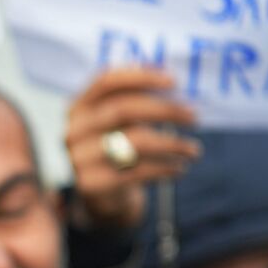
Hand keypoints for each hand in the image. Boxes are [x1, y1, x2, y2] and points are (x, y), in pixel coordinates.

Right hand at [65, 67, 201, 230]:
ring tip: (193, 150)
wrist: (99, 191)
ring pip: (134, 142)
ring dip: (172, 144)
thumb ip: (135, 101)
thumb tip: (177, 86)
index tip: (174, 81)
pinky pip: (137, 171)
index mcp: (79, 107)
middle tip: (193, 117)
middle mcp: (74, 130)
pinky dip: (164, 168)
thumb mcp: (116, 122)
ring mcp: (80, 158)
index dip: (141, 77)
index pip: (107, 81)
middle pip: (123, 109)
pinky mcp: (93, 183)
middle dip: (165, 110)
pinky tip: (180, 168)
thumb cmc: (116, 146)